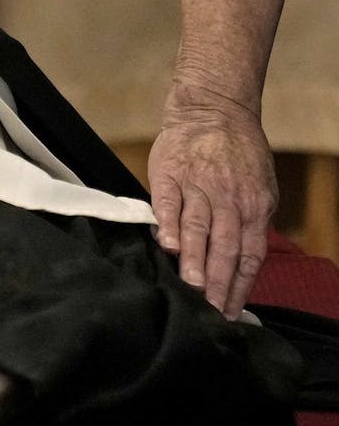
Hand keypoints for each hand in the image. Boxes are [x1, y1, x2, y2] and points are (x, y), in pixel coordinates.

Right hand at [149, 80, 277, 319]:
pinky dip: (168, 224)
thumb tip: (240, 264)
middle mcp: (229, 200)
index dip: (240, 287)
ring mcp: (198, 187)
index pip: (249, 255)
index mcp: (254, 207)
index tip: (231, 315)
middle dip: (219, 284)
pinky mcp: (169, 176)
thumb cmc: (236, 152)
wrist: (212, 110)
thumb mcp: (258, 187)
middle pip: (225, 248)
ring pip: (199, 229)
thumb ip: (249, 224)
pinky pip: (168, 204)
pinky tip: (167, 246)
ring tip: (192, 288)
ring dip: (196, 260)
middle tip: (211, 312)